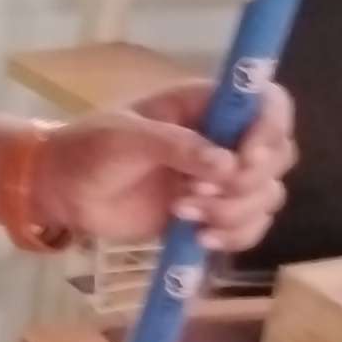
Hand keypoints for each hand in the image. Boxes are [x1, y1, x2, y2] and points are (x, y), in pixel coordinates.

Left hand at [40, 81, 296, 254]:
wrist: (64, 192)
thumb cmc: (89, 149)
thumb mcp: (126, 138)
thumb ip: (176, 146)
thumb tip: (226, 163)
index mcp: (204, 106)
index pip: (266, 103)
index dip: (270, 128)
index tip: (247, 156)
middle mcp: (222, 138)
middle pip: (277, 155)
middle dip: (248, 181)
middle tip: (201, 192)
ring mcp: (219, 178)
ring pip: (267, 195)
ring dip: (235, 212)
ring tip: (183, 214)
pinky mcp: (212, 214)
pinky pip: (250, 226)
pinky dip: (234, 235)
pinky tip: (199, 238)